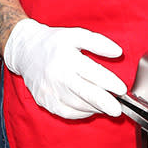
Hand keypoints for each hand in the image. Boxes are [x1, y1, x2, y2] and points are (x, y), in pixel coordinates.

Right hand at [3, 18, 125, 119]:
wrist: (25, 50)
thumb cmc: (53, 42)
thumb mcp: (75, 35)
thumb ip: (98, 42)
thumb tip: (117, 52)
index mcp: (67, 57)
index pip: (92, 72)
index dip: (109, 82)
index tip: (121, 89)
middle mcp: (57, 75)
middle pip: (85, 93)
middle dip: (104, 103)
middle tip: (117, 109)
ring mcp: (50, 91)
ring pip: (78, 105)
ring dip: (95, 107)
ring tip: (107, 106)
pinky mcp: (45, 101)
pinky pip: (67, 113)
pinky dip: (82, 113)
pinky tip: (90, 108)